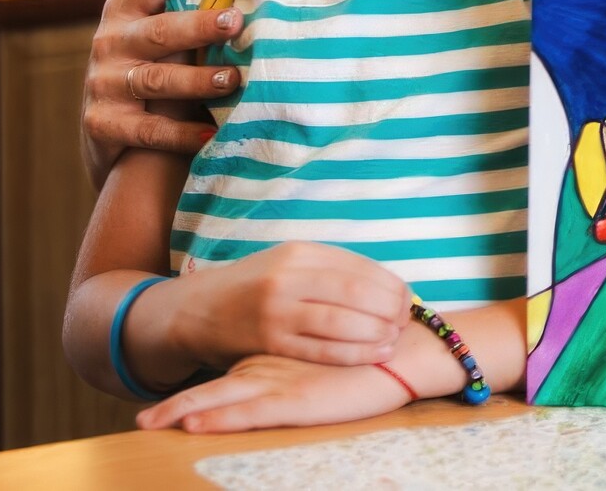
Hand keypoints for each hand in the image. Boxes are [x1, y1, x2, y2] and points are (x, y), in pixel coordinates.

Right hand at [83, 0, 245, 185]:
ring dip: (198, 80)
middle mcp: (110, 41)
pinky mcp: (104, 124)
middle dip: (199, 26)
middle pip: (159, 31)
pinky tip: (211, 134)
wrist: (109, 130)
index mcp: (126, 7)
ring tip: (233, 79)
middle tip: (236, 22)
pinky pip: (150, 130)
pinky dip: (181, 134)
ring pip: (157, 80)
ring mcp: (104, 83)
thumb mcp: (162, 30)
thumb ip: (191, 6)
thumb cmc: (154, 64)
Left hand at [137, 354, 409, 433]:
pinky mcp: (296, 400)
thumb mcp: (326, 357)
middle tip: (140, 421)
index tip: (156, 408)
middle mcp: (271, 365)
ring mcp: (281, 381)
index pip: (225, 370)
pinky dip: (219, 419)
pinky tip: (192, 425)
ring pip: (222, 398)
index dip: (189, 388)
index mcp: (275, 354)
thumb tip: (278, 366)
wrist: (404, 352)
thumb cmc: (368, 355)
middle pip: (213, 384)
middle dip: (174, 405)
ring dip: (183, 411)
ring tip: (148, 424)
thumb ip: (301, 357)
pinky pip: (249, 413)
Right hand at [163, 243, 411, 370]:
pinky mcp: (269, 341)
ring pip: (342, 321)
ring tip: (394, 337)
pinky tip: (376, 353)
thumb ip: (330, 270)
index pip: (359, 266)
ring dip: (377, 332)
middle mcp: (289, 276)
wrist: (197, 310)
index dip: (390, 283)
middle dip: (389, 308)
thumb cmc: (254, 287)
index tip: (408, 297)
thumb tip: (384, 283)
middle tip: (405, 320)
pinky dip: (354, 352)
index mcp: (299, 252)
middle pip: (356, 292)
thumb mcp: (289, 264)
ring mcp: (277, 309)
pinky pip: (322, 349)